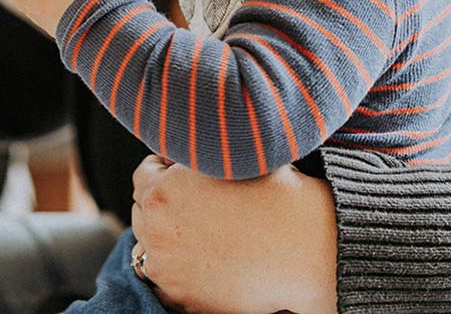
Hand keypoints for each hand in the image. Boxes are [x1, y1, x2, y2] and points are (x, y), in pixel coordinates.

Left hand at [131, 156, 337, 313]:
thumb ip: (195, 153)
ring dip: (165, 235)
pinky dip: (177, 268)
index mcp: (162, 191)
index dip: (166, 167)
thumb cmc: (274, 192)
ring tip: (199, 229)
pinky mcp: (182, 298)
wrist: (306, 245)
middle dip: (164, 201)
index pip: (144, 174)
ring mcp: (167, 270)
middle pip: (144, 211)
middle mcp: (156, 232)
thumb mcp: (229, 155)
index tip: (183, 170)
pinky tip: (204, 255)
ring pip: (149, 246)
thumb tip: (179, 152)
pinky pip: (164, 279)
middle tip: (196, 199)